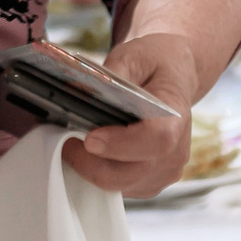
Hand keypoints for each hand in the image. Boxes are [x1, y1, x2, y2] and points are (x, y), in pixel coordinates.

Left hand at [63, 32, 200, 196]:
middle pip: (130, 172)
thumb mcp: (136, 55)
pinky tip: (91, 152)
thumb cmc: (155, 65)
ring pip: (121, 184)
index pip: (155, 140)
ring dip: (93, 168)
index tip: (89, 138)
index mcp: (176, 117)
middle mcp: (176, 151)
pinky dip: (101, 171)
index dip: (120, 144)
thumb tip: (85, 87)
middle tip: (64, 142)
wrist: (176, 76)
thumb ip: (115, 71)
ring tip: (74, 143)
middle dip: (91, 162)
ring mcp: (165, 171)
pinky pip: (121, 186)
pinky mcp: (152, 181)